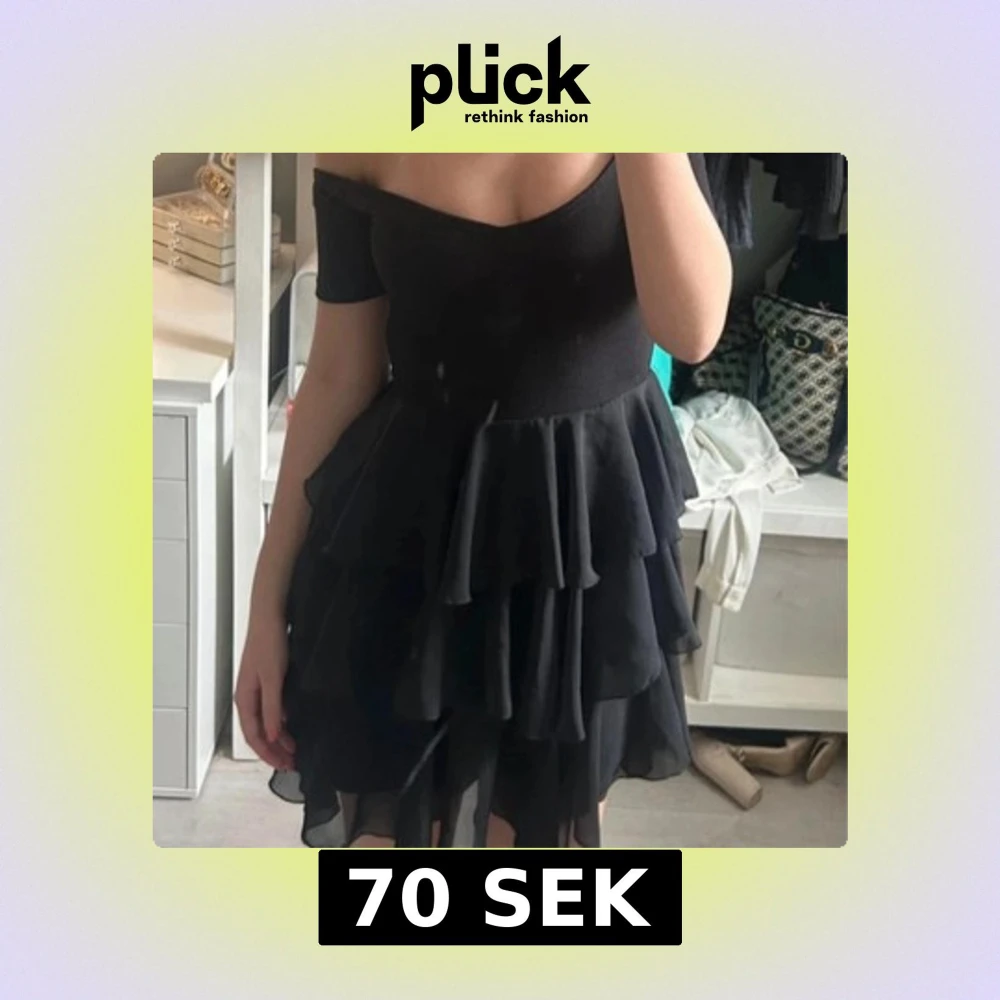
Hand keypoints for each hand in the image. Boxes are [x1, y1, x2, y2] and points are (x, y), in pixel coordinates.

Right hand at [234, 611, 295, 770]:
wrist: (270, 617)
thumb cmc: (269, 645)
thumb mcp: (273, 679)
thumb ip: (272, 708)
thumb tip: (273, 736)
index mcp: (245, 699)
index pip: (254, 736)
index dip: (268, 754)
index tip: (285, 765)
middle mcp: (248, 698)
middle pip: (259, 732)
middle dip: (274, 751)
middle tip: (293, 764)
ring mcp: (257, 690)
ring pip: (266, 722)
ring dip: (279, 738)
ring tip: (295, 750)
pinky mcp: (267, 682)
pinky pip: (272, 711)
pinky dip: (282, 723)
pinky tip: (293, 726)